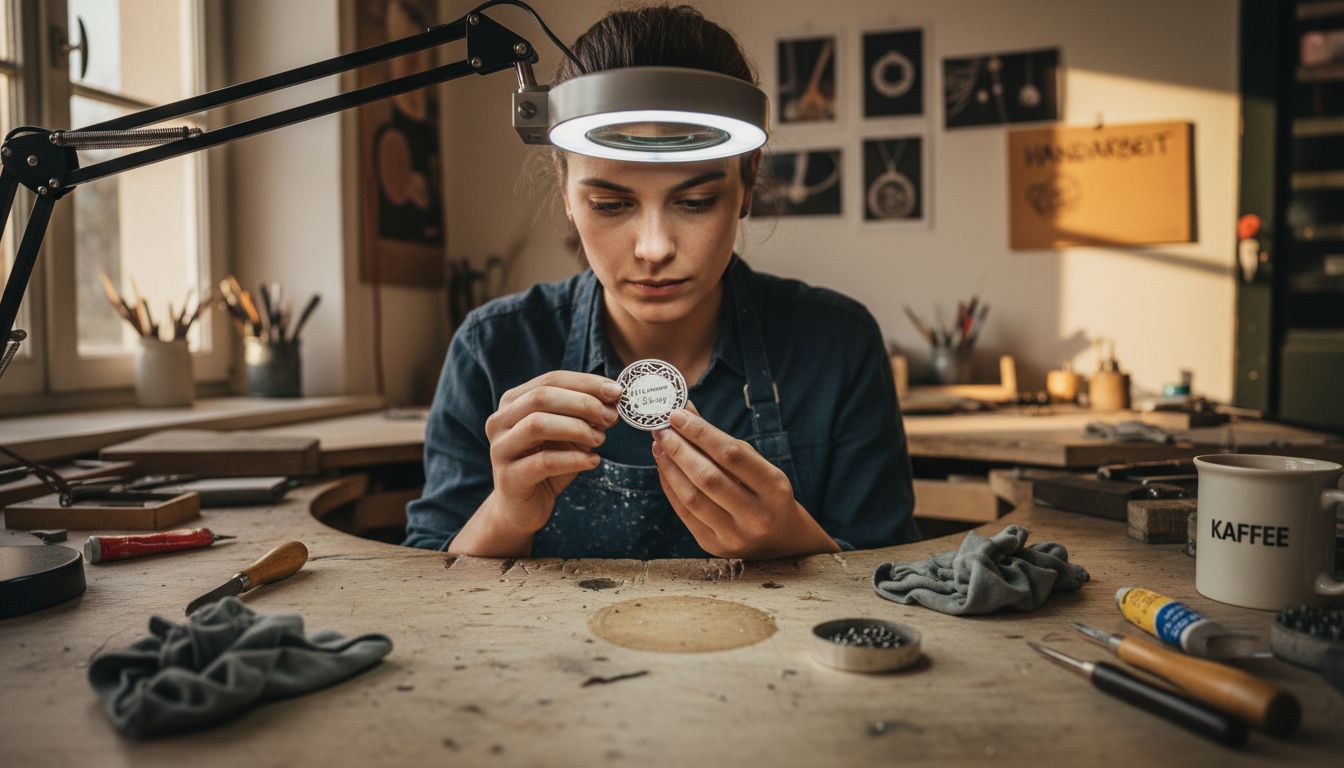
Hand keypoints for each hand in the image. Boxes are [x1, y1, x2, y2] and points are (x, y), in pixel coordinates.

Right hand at [484, 371, 622, 534]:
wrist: (521, 509)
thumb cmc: (547, 466)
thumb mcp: (569, 435)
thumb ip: (585, 416)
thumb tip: (614, 399)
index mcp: (513, 403)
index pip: (550, 380)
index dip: (585, 383)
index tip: (616, 392)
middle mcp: (500, 421)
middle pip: (541, 398)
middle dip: (582, 403)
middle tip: (610, 417)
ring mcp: (500, 449)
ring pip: (538, 425)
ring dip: (577, 429)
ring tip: (600, 439)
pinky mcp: (509, 478)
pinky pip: (544, 462)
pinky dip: (574, 459)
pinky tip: (593, 461)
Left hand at [651, 405, 838, 558]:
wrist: (784, 543)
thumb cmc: (769, 496)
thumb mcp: (760, 467)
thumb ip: (724, 442)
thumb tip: (687, 413)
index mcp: (774, 488)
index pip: (732, 455)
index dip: (701, 433)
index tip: (678, 415)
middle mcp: (757, 515)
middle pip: (708, 477)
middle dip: (679, 449)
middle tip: (661, 428)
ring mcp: (735, 535)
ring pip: (692, 497)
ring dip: (670, 467)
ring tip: (659, 445)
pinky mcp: (715, 547)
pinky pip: (685, 514)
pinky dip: (671, 487)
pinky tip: (664, 468)